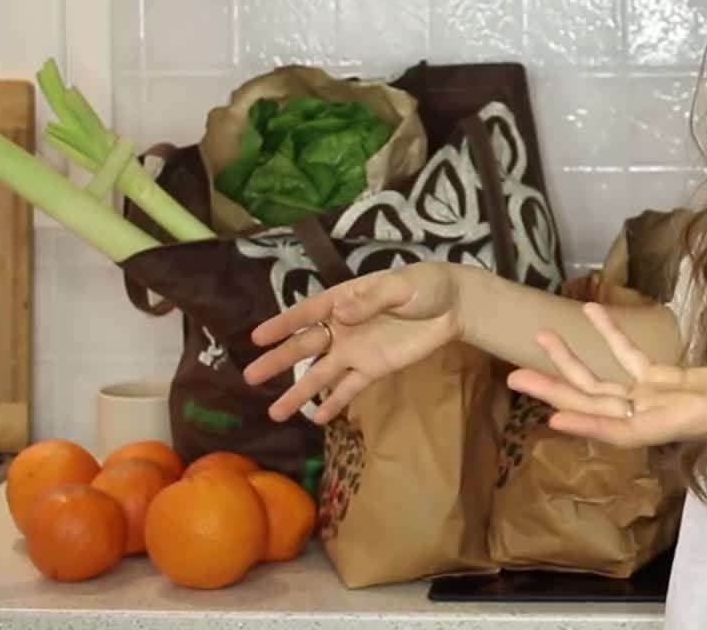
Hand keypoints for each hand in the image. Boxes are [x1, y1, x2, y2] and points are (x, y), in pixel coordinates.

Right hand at [242, 260, 461, 423]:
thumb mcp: (401, 286)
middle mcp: (343, 327)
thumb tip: (339, 312)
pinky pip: (349, 388)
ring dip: (298, 392)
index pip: (308, 313)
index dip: (283, 325)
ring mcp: (357, 351)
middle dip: (278, 361)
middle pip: (306, 346)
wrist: (455, 307)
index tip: (256, 338)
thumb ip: (371, 300)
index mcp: (345, 299)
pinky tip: (316, 419)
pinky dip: (334, 404)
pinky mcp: (374, 369)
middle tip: (250, 377)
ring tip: (274, 413)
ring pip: (321, 374)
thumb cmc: (426, 287)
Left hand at [508, 301, 706, 452]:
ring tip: (537, 341)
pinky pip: (633, 362)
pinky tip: (592, 312)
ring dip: (574, 365)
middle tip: (514, 377)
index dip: (592, 423)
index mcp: (688, 419)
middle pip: (603, 408)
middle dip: (561, 392)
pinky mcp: (674, 382)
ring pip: (610, 386)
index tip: (552, 416)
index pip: (630, 428)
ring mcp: (667, 398)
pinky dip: (611, 339)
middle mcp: (668, 413)